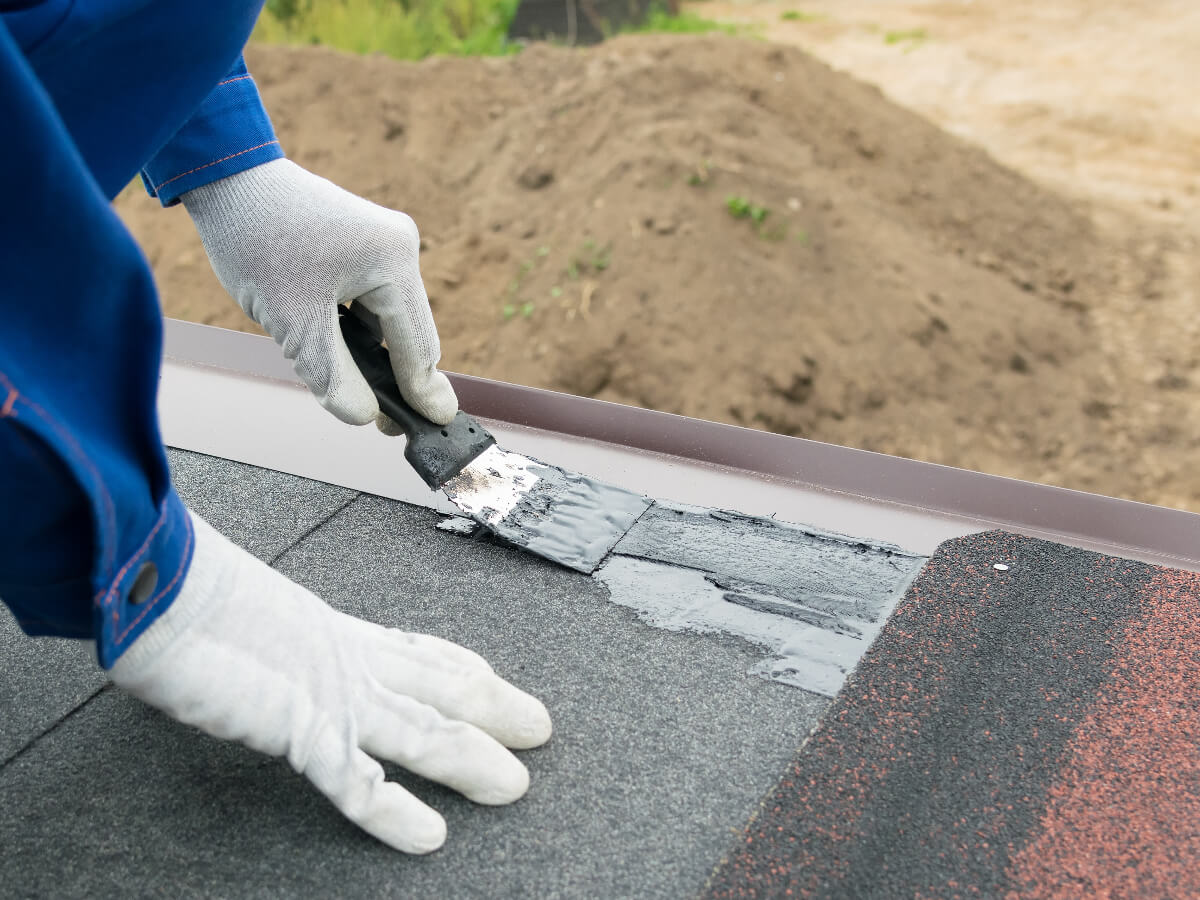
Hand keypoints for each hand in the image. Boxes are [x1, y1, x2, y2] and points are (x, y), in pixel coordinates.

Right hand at [109, 510, 551, 852]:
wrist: (156, 586)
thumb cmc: (182, 593)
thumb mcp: (239, 618)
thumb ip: (263, 640)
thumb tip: (253, 649)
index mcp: (333, 630)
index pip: (414, 650)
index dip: (460, 664)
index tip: (490, 674)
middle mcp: (348, 659)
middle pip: (441, 686)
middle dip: (495, 707)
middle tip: (540, 727)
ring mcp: (332, 693)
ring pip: (423, 732)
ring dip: (472, 760)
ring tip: (515, 785)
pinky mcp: (303, 728)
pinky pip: (359, 782)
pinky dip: (395, 814)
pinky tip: (429, 836)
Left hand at [181, 159, 456, 426]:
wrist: (225, 176)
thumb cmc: (255, 239)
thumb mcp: (292, 322)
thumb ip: (332, 375)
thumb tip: (365, 416)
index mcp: (393, 261)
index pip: (417, 344)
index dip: (422, 390)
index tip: (438, 426)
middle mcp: (400, 247)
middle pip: (409, 333)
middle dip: (396, 377)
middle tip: (387, 424)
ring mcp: (386, 243)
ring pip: (390, 320)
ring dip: (374, 355)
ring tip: (356, 391)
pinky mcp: (367, 244)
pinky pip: (373, 302)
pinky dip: (359, 331)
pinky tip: (340, 351)